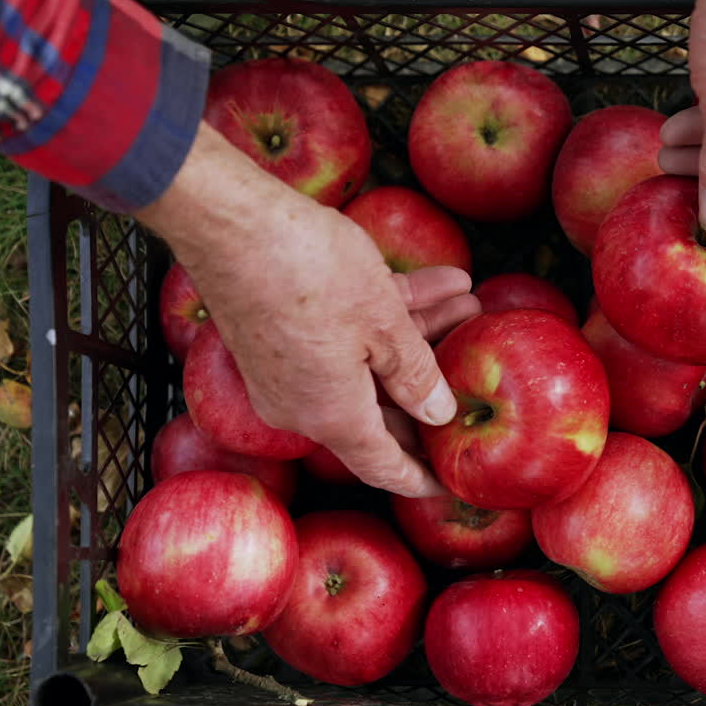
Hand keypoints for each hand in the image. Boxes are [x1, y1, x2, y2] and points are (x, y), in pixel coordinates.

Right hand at [136, 122, 479, 496]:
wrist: (230, 222)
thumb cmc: (310, 274)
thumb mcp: (383, 324)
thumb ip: (415, 374)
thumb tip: (437, 413)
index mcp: (332, 416)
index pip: (384, 467)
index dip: (421, 477)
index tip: (449, 483)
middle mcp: (305, 403)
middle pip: (382, 410)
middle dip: (434, 385)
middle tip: (475, 369)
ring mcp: (289, 368)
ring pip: (369, 362)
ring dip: (421, 335)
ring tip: (470, 307)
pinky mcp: (280, 332)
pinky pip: (346, 335)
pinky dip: (390, 312)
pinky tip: (442, 281)